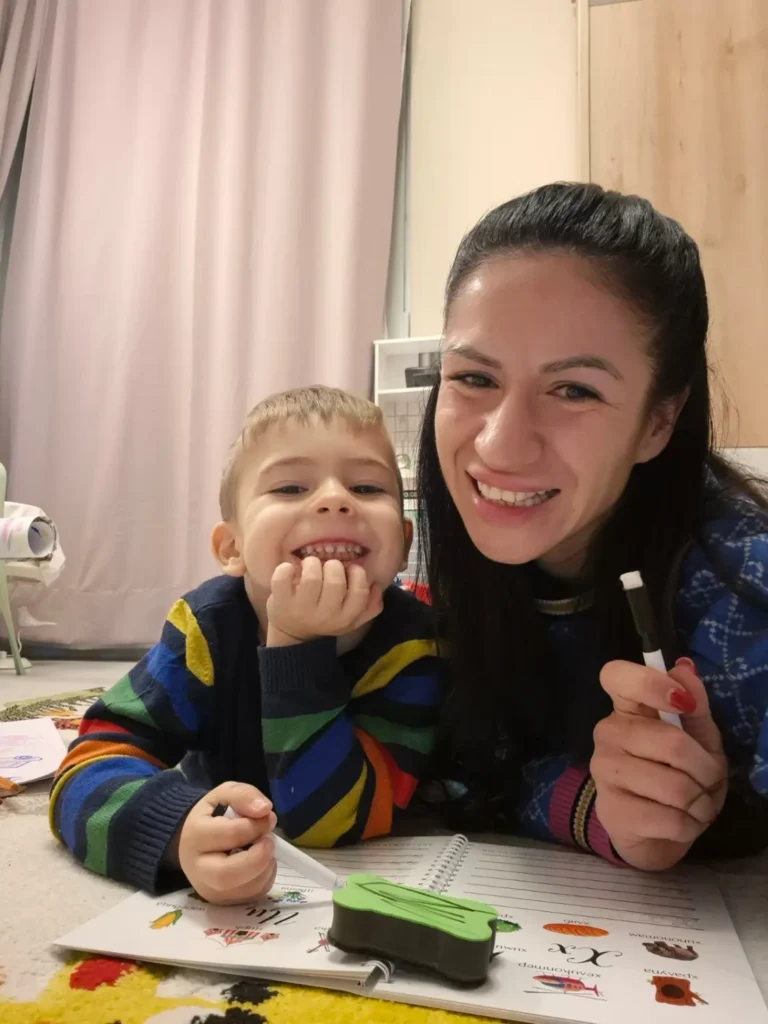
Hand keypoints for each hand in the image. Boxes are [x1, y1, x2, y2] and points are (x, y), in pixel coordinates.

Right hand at [175, 781, 276, 904]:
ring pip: (244, 889)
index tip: (267, 817)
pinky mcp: (222, 902)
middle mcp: (198, 868)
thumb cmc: (211, 817)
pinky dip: (265, 878)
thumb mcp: (223, 795)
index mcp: (195, 836)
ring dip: (265, 867)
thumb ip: (243, 795)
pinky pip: (252, 895)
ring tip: (264, 849)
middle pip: (228, 875)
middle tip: (269, 842)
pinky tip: (259, 863)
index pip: (230, 834)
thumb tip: (265, 809)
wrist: (191, 841)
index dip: (256, 825)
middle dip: (259, 857)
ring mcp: (209, 889)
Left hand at [266, 556, 382, 645]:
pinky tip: (290, 570)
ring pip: (312, 577)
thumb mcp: (351, 618)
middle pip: (335, 581)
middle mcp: (325, 615)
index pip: (360, 591)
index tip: (348, 571)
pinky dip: (285, 569)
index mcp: (346, 617)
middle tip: (327, 567)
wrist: (293, 635)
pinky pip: (282, 579)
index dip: (356, 574)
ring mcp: (302, 609)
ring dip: (312, 564)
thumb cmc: (325, 618)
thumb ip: (369, 606)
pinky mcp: (281, 602)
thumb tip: (376, 587)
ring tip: (310, 566)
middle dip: (333, 566)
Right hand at [591, 657, 727, 870]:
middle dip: (707, 768)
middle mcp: (608, 733)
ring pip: (676, 786)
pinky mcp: (613, 811)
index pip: (616, 675)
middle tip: (708, 779)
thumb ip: (694, 705)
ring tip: (696, 804)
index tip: (682, 703)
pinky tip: (682, 822)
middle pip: (671, 742)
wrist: (654, 832)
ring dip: (702, 801)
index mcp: (626, 708)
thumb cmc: (677, 775)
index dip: (650, 683)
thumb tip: (685, 668)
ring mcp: (605, 771)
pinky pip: (672, 819)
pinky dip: (691, 825)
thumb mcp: (697, 739)